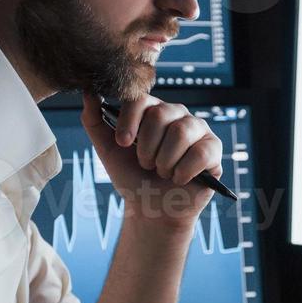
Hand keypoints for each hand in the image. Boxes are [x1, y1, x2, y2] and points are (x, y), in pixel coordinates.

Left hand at [81, 91, 223, 231]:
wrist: (153, 209)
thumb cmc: (133, 177)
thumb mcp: (108, 150)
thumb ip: (94, 121)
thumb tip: (87, 92)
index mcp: (152, 109)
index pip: (140, 99)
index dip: (129, 121)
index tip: (123, 143)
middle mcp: (176, 114)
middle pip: (161, 114)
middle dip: (147, 147)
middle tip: (146, 165)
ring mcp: (198, 129)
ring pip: (181, 131)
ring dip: (165, 160)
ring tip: (162, 173)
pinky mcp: (213, 149)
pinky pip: (202, 152)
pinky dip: (184, 171)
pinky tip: (179, 179)